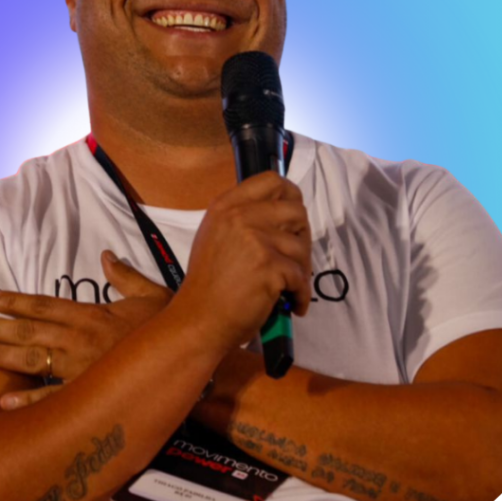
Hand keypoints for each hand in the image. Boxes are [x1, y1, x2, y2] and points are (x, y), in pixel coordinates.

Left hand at [0, 250, 172, 407]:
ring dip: (1, 356)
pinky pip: (55, 399)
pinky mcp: (90, 392)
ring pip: (34, 360)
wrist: (191, 352)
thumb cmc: (169, 324)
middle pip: (30, 331)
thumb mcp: (149, 293)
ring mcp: (82, 366)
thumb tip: (106, 255)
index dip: (14, 301)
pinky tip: (5, 404)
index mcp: (91, 314)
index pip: (44, 305)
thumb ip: (124, 275)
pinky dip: (30, 402)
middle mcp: (80, 337)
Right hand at [178, 171, 311, 352]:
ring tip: (291, 287)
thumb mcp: (216, 236)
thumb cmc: (209, 285)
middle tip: (295, 259)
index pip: (271, 180)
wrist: (199, 320)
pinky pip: (300, 276)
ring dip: (302, 270)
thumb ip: (243, 219)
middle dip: (302, 236)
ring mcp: (255, 239)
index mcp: (226, 205)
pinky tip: (292, 304)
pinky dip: (301, 294)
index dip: (290, 196)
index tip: (293, 217)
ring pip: (301, 246)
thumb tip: (282, 214)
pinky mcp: (268, 265)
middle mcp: (239, 216)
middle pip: (295, 210)